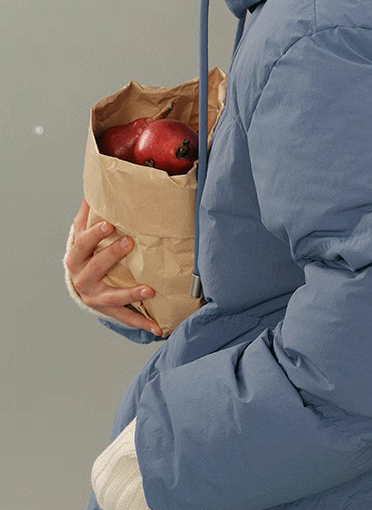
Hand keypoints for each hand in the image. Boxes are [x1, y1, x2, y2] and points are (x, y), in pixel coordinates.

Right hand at [64, 197, 161, 335]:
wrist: (79, 287)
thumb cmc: (86, 256)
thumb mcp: (83, 234)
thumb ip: (89, 213)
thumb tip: (96, 181)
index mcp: (76, 257)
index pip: (82, 243)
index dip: (93, 234)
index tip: (108, 223)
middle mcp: (83, 279)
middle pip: (95, 267)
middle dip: (111, 255)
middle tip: (129, 243)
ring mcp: (96, 297)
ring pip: (112, 296)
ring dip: (130, 293)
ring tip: (149, 290)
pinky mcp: (110, 311)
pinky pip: (126, 317)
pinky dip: (142, 323)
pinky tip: (157, 328)